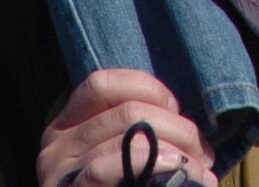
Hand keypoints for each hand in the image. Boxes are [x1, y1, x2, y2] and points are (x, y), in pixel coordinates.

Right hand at [37, 70, 217, 186]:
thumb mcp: (116, 158)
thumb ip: (133, 134)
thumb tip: (181, 120)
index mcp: (66, 127)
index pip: (102, 85)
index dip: (145, 87)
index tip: (175, 108)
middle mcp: (56, 146)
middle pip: (125, 111)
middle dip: (176, 126)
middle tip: (203, 151)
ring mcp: (59, 173)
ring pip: (126, 136)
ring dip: (175, 149)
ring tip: (200, 169)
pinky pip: (106, 168)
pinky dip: (151, 162)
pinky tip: (175, 170)